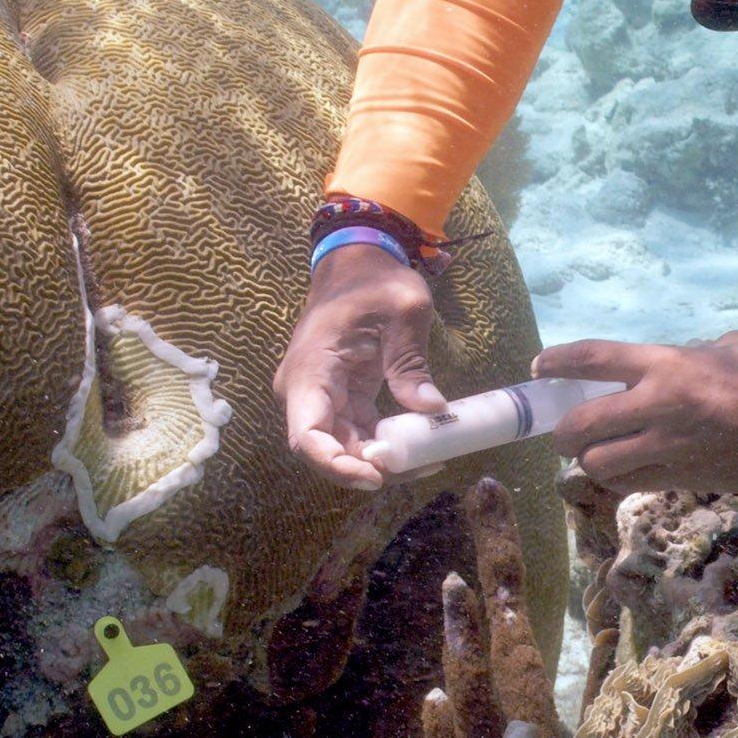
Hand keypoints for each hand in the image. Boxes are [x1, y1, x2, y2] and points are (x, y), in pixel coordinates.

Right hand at [274, 243, 443, 489]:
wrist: (356, 262)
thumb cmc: (374, 280)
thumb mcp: (403, 311)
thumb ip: (410, 362)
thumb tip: (433, 409)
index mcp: (311, 371)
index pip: (308, 436)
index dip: (337, 466)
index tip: (376, 475)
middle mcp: (305, 392)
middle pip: (325, 451)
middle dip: (368, 468)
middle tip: (420, 467)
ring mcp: (321, 398)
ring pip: (343, 447)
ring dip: (381, 461)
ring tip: (429, 459)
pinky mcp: (340, 399)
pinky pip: (357, 433)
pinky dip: (384, 445)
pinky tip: (419, 447)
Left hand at [538, 332, 737, 494]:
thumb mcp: (722, 348)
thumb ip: (686, 354)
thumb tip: (675, 360)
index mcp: (664, 365)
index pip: (593, 359)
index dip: (557, 363)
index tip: (538, 368)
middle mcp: (656, 406)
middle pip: (581, 426)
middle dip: (563, 433)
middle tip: (565, 433)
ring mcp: (666, 447)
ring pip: (598, 465)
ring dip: (590, 461)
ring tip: (596, 456)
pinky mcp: (680, 479)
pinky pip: (630, 484)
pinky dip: (619, 479)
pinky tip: (625, 472)